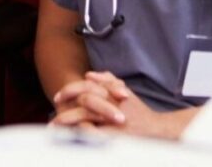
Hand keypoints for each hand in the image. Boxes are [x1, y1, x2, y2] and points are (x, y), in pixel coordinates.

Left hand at [53, 71, 191, 138]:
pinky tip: (70, 136)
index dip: (70, 90)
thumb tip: (89, 75)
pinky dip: (81, 133)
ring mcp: (114, 120)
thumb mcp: (125, 92)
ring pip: (86, 117)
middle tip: (53, 116)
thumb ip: (109, 81)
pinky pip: (94, 133)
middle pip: (84, 100)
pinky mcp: (116, 135)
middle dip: (66, 106)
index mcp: (113, 93)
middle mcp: (113, 104)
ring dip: (68, 121)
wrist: (158, 130)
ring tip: (55, 128)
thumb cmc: (140, 113)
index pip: (86, 87)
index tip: (58, 97)